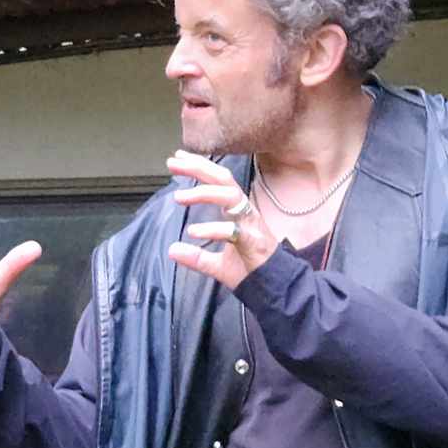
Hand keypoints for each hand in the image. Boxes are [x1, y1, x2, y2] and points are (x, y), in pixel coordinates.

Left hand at [167, 150, 277, 288]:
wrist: (274, 289)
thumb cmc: (250, 271)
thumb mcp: (216, 264)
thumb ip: (196, 256)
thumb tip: (172, 251)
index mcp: (238, 211)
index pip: (219, 181)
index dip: (200, 168)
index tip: (178, 159)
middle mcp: (245, 212)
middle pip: (223, 180)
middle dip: (199, 168)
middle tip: (173, 162)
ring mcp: (251, 224)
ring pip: (230, 196)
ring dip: (203, 193)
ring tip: (178, 197)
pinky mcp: (254, 241)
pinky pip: (233, 230)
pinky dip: (212, 229)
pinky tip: (193, 232)